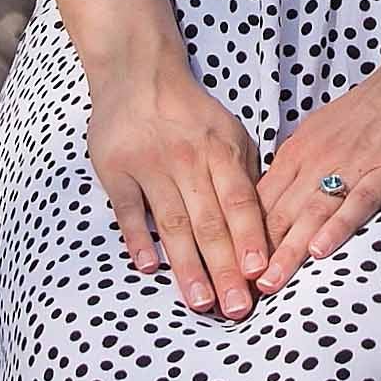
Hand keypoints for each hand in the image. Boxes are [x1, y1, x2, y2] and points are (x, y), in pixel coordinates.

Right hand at [85, 61, 267, 317]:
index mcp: (220, 150)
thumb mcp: (228, 130)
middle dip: (225, 268)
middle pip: (209, 221)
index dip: (249, 238)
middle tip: (236, 309)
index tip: (259, 274)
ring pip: (172, 222)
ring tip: (201, 302)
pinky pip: (128, 209)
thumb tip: (263, 224)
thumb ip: (244, 173)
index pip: (240, 201)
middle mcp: (188, 159)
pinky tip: (148, 267)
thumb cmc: (189, 111)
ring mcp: (150, 164)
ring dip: (187, 266)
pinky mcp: (116, 168)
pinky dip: (137, 238)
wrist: (136, 71)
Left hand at [251, 69, 380, 292]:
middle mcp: (316, 160)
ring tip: (272, 283)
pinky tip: (322, 250)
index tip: (231, 271)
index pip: (261, 201)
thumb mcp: (321, 134)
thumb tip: (271, 203)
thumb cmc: (369, 110)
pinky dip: (338, 226)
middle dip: (258, 253)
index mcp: (297, 152)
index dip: (244, 238)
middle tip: (240, 291)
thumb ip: (298, 168)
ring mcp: (351, 166)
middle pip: (279, 212)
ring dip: (289, 249)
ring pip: (311, 212)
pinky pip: (358, 202)